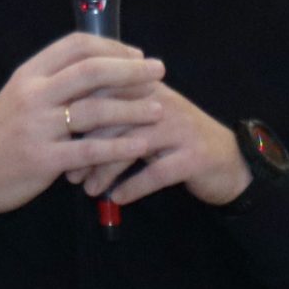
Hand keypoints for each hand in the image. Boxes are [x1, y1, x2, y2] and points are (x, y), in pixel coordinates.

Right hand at [0, 33, 165, 218]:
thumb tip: (103, 66)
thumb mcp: (21, 95)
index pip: (76, 45)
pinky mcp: (43, 159)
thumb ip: (55, 80)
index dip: (112, 46)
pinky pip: (90, 151)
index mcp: (29, 74)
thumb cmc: (2, 132)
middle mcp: (33, 95)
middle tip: (159, 71)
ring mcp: (38, 127)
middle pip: (91, 71)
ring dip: (132, 108)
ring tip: (159, 108)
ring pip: (94, 110)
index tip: (137, 53)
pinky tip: (141, 145)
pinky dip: (119, 148)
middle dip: (131, 69)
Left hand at [70, 83, 250, 208]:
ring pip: (133, 146)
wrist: (231, 162)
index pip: (105, 91)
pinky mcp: (194, 156)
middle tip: (69, 172)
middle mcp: (164, 103)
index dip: (78, 117)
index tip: (58, 142)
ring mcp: (181, 129)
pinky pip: (156, 172)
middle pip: (115, 119)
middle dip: (87, 148)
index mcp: (149, 88)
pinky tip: (117, 199)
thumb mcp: (149, 120)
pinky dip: (133, 187)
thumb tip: (69, 122)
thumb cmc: (179, 141)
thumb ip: (116, 112)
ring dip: (106, 170)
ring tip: (88, 189)